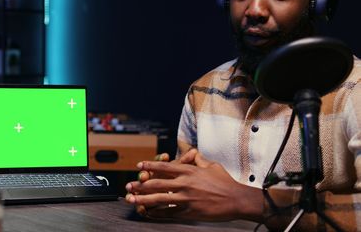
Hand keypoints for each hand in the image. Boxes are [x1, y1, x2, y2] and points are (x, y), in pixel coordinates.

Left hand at [125, 151, 262, 221]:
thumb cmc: (225, 182)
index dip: (150, 166)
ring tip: (131, 199)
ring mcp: (186, 198)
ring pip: (159, 199)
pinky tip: (148, 213)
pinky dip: (157, 213)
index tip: (139, 166)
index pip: (165, 167)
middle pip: (157, 183)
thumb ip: (198, 160)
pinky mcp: (190, 211)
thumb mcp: (211, 166)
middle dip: (140, 184)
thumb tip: (191, 153)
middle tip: (129, 186)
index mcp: (189, 171)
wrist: (237, 200)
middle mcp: (185, 183)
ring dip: (143, 199)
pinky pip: (169, 213)